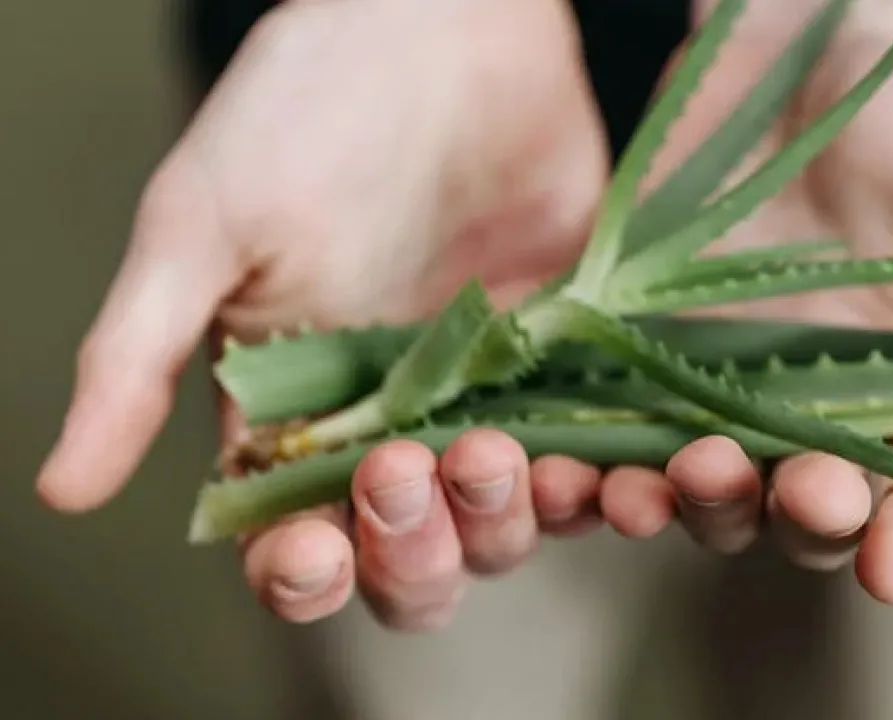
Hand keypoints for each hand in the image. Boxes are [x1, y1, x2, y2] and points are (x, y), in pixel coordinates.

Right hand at [36, 0, 610, 627]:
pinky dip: (608, 484)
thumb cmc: (306, 108)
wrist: (448, 27)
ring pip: (507, 523)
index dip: (304, 572)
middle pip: (412, 559)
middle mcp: (393, 426)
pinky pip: (596, 453)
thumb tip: (61, 487)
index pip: (295, 542)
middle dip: (413, 548)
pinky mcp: (571, 364)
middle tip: (410, 471)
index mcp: (292, 415)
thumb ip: (139, 358)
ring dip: (506, 519)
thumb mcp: (202, 226)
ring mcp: (489, 399)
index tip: (315, 548)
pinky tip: (618, 477)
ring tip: (501, 456)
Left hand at [597, 11, 892, 603]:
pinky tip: (593, 467)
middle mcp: (824, 416)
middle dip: (807, 519)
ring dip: (701, 504)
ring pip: (714, 491)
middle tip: (804, 489)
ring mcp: (729, 390)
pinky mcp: (648, 354)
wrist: (808, 53)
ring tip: (689, 475)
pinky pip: (621, 432)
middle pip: (811, 518)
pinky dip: (606, 463)